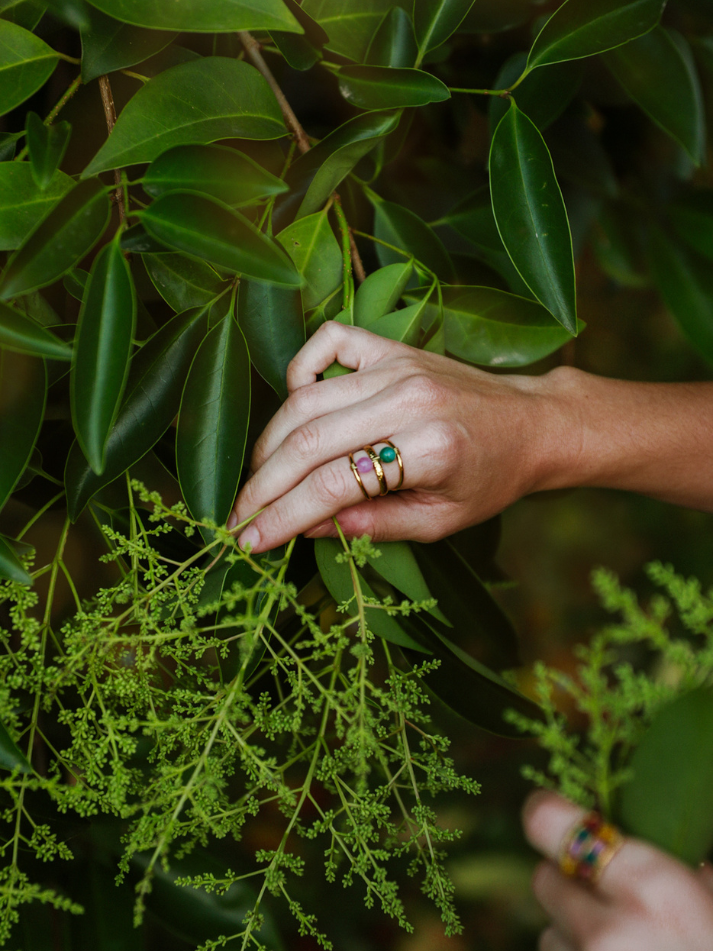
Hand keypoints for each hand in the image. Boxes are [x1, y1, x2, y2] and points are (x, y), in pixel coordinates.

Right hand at [229, 321, 562, 551]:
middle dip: (263, 485)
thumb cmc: (490, 479)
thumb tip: (306, 528)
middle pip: (309, 439)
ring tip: (258, 479)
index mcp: (431, 447)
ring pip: (306, 398)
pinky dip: (299, 369)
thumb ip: (375, 526)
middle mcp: (410, 398)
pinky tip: (294, 405)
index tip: (249, 541)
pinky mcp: (392, 348)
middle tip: (237, 517)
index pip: (334, 484)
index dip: (282, 517)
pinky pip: (328, 342)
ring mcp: (398, 366)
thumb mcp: (441, 522)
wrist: (531, 423)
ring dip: (270, 442)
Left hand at [523, 790, 712, 950]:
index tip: (552, 814)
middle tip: (608, 895)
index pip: (549, 824)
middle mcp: (609, 931)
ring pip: (549, 933)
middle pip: (544, 879)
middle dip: (570, 883)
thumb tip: (631, 822)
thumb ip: (683, 864)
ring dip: (573, 936)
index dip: (549, 815)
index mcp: (654, 888)